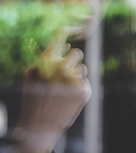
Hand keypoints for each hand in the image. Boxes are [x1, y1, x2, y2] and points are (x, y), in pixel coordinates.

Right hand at [16, 26, 90, 152]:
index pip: (59, 38)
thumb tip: (67, 45)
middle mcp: (61, 67)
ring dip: (76, 75)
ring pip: (83, 68)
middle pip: (78, 52)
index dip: (67, 29)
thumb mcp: (33, 76)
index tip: (75, 25)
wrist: (39, 126)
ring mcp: (74, 79)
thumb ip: (46, 59)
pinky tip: (69, 98)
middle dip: (72, 60)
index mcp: (46, 62)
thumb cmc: (34, 98)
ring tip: (63, 89)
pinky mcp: (84, 90)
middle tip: (64, 72)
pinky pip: (85, 81)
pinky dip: (79, 87)